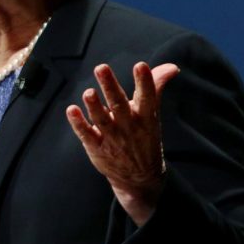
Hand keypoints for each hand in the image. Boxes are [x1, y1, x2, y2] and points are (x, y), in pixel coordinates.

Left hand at [65, 62, 179, 225]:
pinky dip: (79, 123)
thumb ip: (155, 88)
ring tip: (88, 92)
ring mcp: (112, 139)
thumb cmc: (144, 137)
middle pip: (119, 105)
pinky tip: (71, 110)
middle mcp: (129, 127)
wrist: (140, 178)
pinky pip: (86, 134)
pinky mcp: (97, 148)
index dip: (145, 82)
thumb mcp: (152, 115)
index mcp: (145, 117)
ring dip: (94, 106)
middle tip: (101, 67)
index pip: (147, 98)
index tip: (141, 65)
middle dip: (110, 86)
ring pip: (102, 120)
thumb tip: (171, 66)